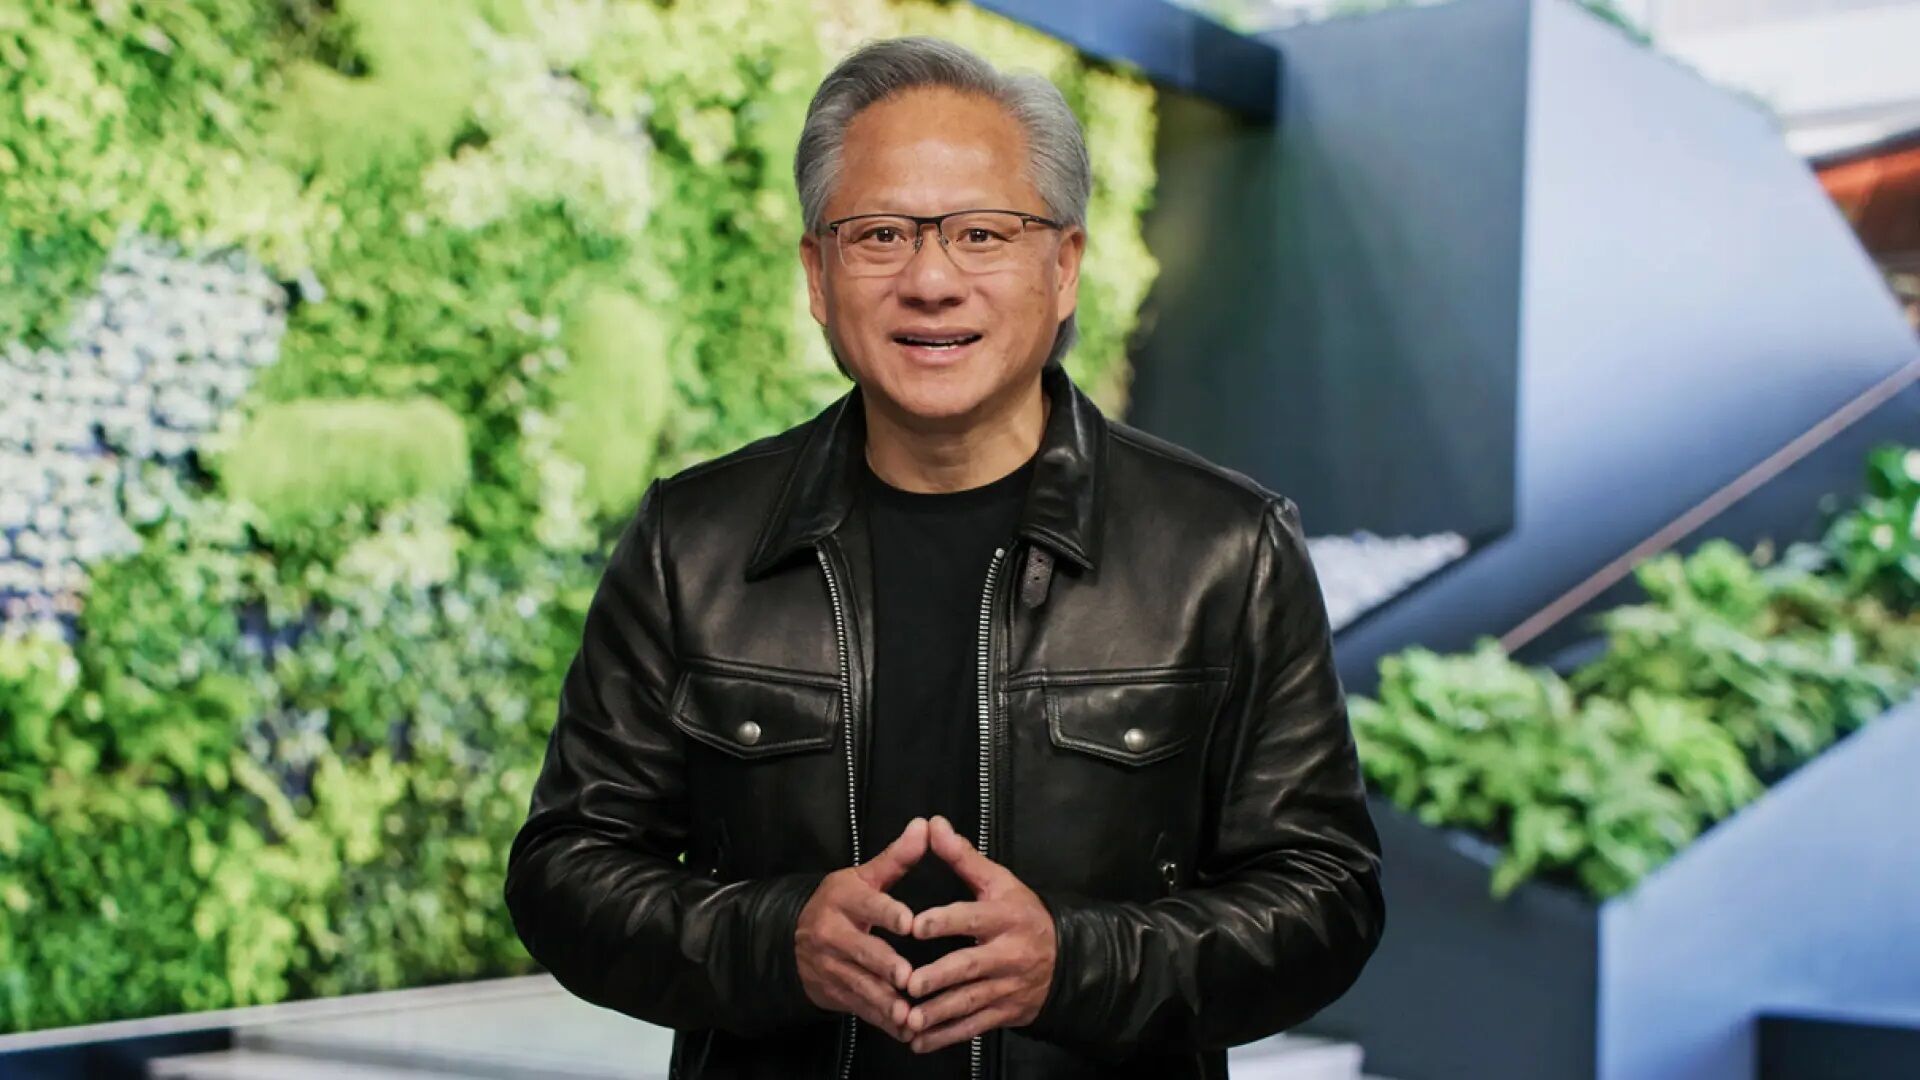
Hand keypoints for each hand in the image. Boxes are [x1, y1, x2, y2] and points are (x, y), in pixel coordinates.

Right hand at [795, 816, 928, 1041]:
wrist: (795, 939)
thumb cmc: (842, 904)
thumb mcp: (863, 878)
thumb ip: (896, 858)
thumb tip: (924, 826)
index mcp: (843, 899)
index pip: (867, 905)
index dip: (888, 913)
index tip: (909, 922)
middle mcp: (832, 933)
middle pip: (863, 951)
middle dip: (886, 966)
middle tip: (909, 978)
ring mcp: (830, 966)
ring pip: (861, 985)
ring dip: (885, 1002)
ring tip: (909, 1013)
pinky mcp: (834, 992)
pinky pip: (860, 1008)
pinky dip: (882, 1020)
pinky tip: (904, 1029)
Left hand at [902, 815, 1056, 1053]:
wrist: (1067, 958)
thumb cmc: (1022, 914)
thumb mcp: (999, 881)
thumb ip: (962, 857)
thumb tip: (932, 824)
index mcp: (1005, 916)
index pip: (973, 917)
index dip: (945, 921)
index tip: (916, 926)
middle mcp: (1008, 952)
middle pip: (970, 966)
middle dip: (940, 977)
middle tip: (909, 984)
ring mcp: (1008, 986)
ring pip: (970, 1002)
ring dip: (938, 1014)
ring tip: (908, 1020)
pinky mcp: (1006, 1012)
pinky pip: (974, 1026)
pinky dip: (947, 1037)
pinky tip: (919, 1041)